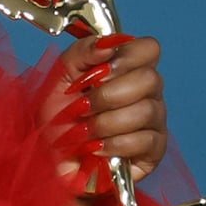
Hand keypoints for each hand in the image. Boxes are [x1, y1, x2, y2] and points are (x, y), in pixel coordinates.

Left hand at [64, 30, 166, 185]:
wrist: (51, 161)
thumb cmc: (58, 119)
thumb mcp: (61, 78)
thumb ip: (82, 52)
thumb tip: (107, 44)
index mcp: (129, 69)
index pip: (149, 48)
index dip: (126, 57)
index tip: (99, 73)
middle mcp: (147, 92)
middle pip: (150, 79)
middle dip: (110, 95)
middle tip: (83, 107)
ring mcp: (154, 121)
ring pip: (147, 111)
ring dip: (107, 122)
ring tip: (85, 132)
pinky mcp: (153, 151)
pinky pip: (145, 141)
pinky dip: (115, 144)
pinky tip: (97, 149)